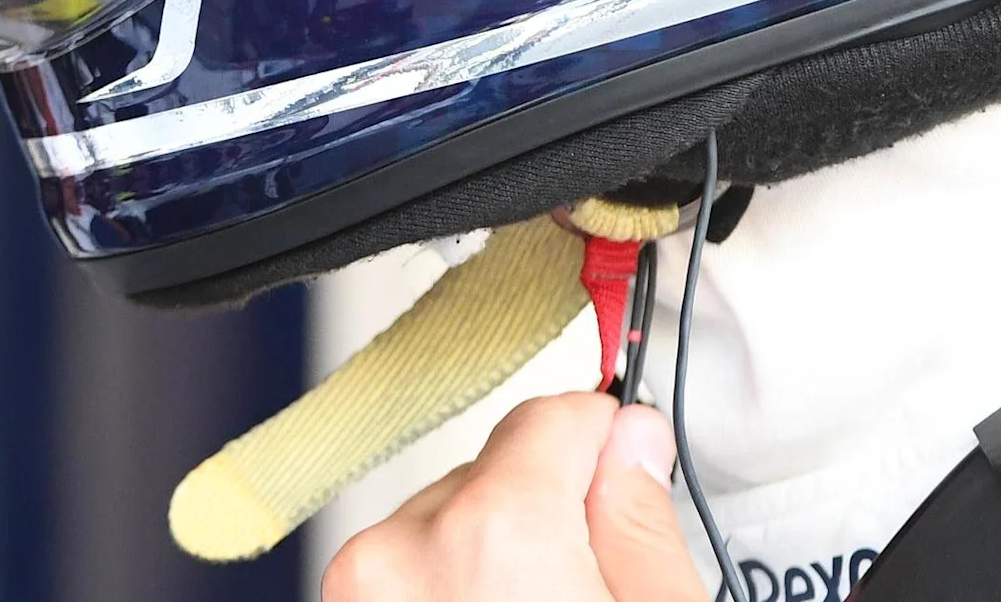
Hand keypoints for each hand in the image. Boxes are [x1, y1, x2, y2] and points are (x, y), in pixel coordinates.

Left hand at [319, 393, 705, 601]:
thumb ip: (642, 522)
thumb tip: (632, 444)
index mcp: (495, 533)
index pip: (554, 417)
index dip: (603, 442)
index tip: (626, 467)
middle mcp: (403, 551)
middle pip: (493, 474)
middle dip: (543, 513)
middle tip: (586, 584)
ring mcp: (359, 591)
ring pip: (443, 524)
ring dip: (486, 557)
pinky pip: (403, 573)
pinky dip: (443, 590)